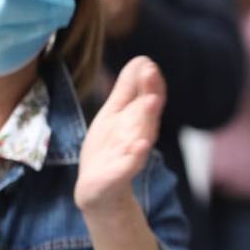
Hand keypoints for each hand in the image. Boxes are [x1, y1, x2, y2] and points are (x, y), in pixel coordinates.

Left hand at [75, 56, 163, 214]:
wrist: (98, 190)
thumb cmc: (109, 149)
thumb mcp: (116, 114)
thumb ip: (128, 89)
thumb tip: (143, 59)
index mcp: (137, 120)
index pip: (148, 97)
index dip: (150, 81)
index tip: (148, 63)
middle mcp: (139, 135)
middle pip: (148, 113)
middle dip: (151, 93)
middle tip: (151, 72)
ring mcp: (130, 156)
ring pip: (142, 135)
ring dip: (148, 119)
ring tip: (150, 101)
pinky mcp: (119, 175)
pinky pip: (130, 166)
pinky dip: (136, 156)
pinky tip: (140, 146)